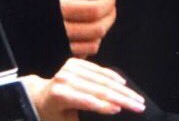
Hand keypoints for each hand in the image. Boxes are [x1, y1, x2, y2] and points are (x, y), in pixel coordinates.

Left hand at [24, 58, 145, 120]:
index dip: (103, 106)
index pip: (86, 100)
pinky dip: (111, 76)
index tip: (120, 110)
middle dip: (121, 98)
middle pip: (98, 88)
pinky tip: (123, 83)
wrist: (39, 97)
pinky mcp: (74, 62)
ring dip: (121, 88)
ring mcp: (69, 68)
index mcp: (60, 95)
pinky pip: (97, 68)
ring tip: (136, 98)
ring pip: (101, 78)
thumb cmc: (53, 116)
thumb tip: (109, 112)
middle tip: (138, 106)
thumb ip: (84, 119)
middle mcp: (65, 78)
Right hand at [59, 0, 115, 57]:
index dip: (106, 4)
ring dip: (101, 33)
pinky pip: (82, 55)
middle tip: (111, 8)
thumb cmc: (21, 4)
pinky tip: (88, 36)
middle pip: (96, 28)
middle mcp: (63, 31)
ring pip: (92, 44)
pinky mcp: (57, 58)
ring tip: (102, 21)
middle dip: (109, 18)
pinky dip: (89, 46)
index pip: (93, 10)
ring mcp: (60, 47)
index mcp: (60, 10)